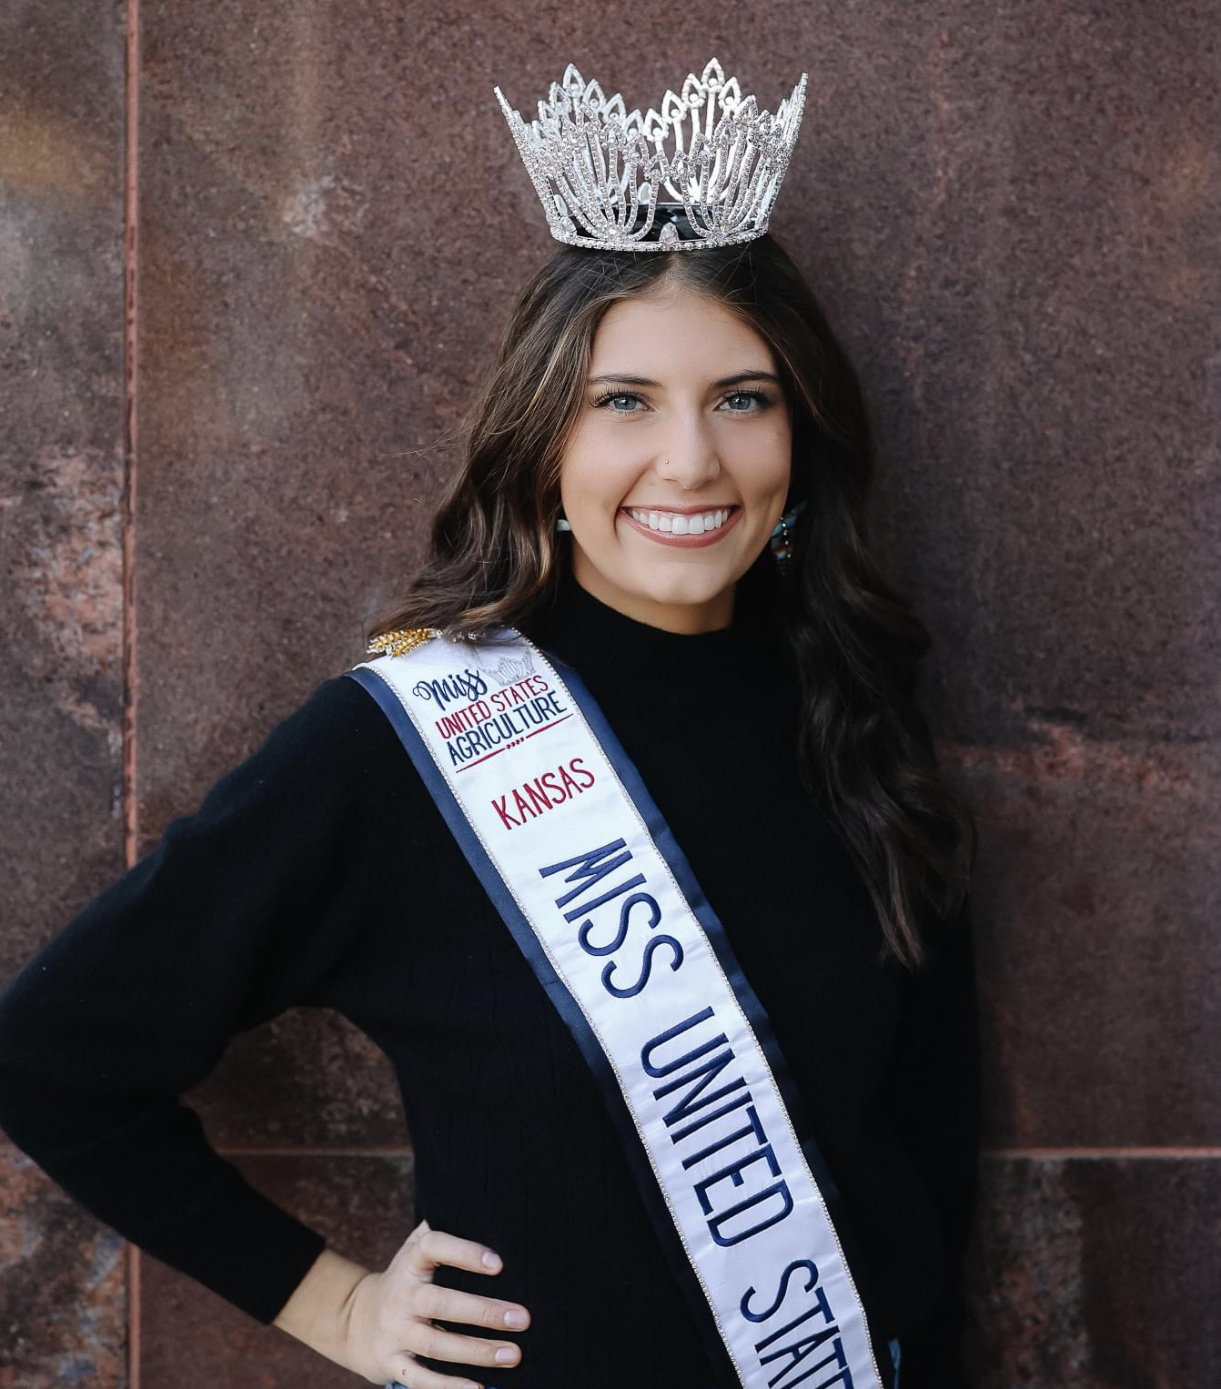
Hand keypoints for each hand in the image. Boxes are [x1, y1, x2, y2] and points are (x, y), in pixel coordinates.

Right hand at [344, 1219, 531, 1387]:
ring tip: (514, 1354)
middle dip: (483, 1312)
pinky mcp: (392, 1364)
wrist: (354, 1320)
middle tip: (523, 1318)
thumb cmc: (405, 1277)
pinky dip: (449, 1387)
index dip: (465, 1253)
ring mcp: (395, 1332)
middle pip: (441, 1303)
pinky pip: (421, 1380)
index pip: (435, 1248)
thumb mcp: (415, 1247)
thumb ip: (444, 1227)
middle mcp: (401, 1296)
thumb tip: (489, 1206)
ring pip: (437, 1345)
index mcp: (411, 1262)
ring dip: (477, 1351)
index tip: (500, 1263)